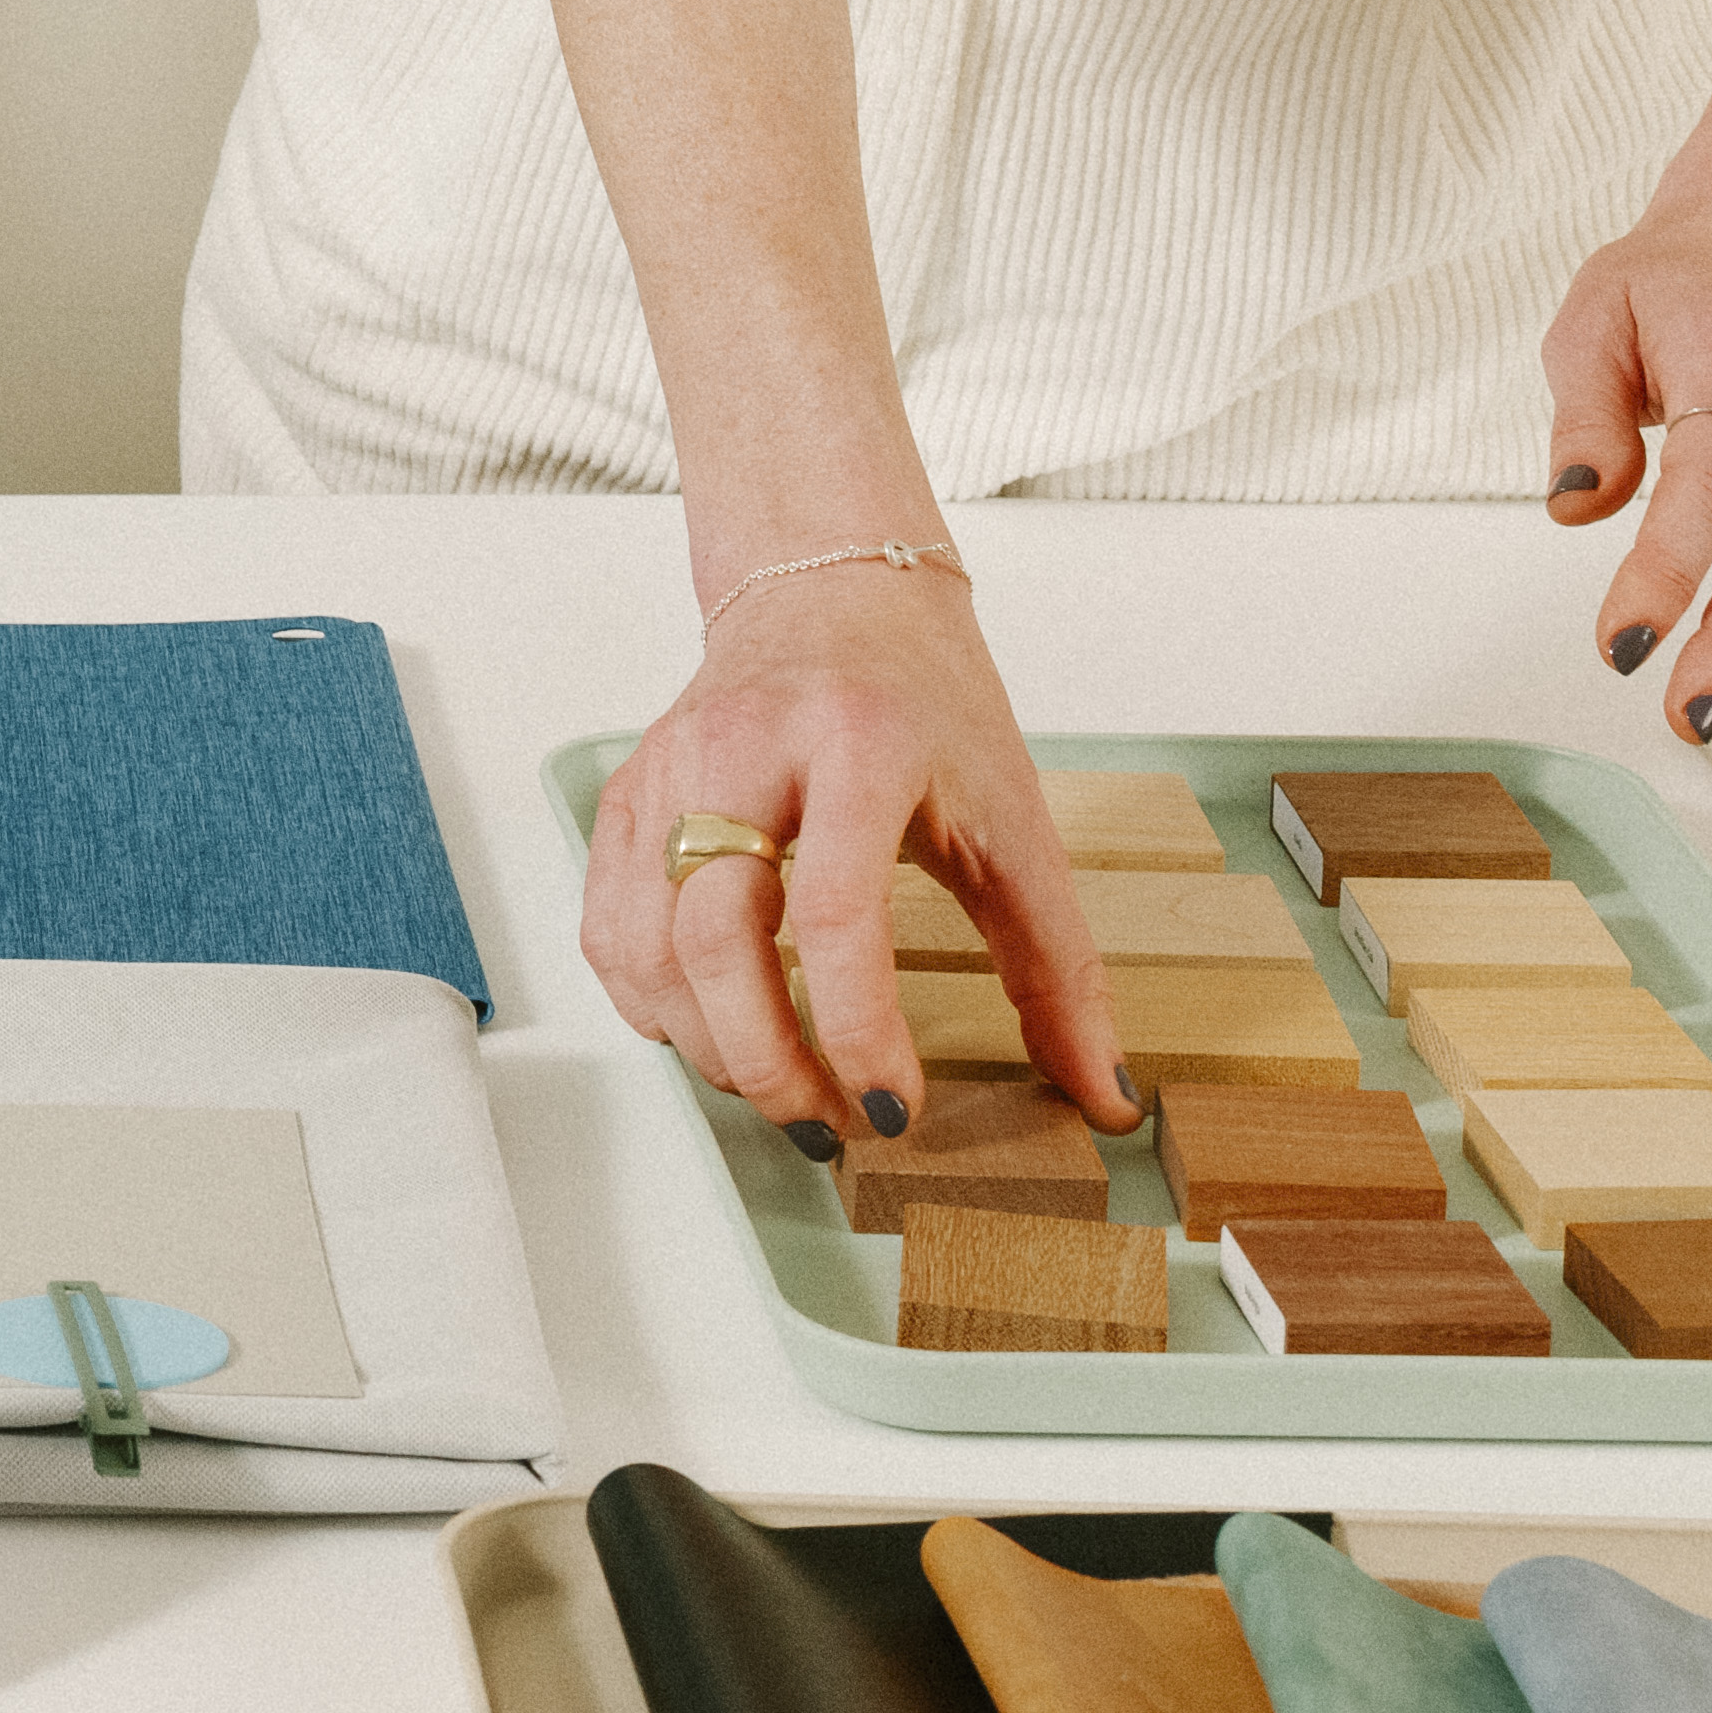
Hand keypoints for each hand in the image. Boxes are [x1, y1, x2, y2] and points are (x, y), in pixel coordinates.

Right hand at [583, 562, 1132, 1149]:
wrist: (830, 590)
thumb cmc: (923, 700)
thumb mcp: (1015, 819)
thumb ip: (1058, 965)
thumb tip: (1102, 1088)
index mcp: (859, 744)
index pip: (836, 911)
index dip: (859, 1031)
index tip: (891, 1106)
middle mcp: (745, 750)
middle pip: (714, 938)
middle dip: (763, 1060)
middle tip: (824, 1122)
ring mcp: (670, 770)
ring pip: (645, 945)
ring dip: (706, 1045)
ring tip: (780, 1082)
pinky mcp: (628, 795)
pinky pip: (609, 928)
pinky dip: (650, 1003)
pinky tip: (714, 1026)